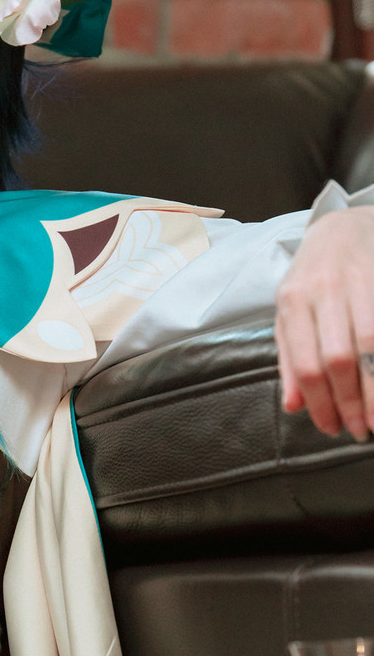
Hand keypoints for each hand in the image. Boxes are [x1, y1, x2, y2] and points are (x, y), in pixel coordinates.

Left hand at [275, 204, 373, 440]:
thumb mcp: (289, 312)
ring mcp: (358, 281)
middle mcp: (324, 290)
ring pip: (370, 345)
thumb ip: (290, 358)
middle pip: (338, 359)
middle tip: (360, 429)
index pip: (306, 364)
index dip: (320, 403)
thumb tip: (293, 406)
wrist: (344, 226)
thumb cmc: (313, 277)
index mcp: (292, 301)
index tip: (331, 428)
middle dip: (351, 401)